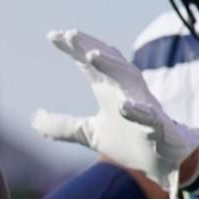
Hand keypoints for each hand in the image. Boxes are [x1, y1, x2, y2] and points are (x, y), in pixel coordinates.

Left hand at [31, 30, 198, 186]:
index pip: (88, 64)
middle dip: (90, 47)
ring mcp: (144, 106)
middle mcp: (126, 91)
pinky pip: (149, 116)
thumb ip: (63, 126)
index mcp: (109, 90)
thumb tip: (34, 120)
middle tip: (70, 34)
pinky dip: (137, 110)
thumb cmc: (130, 141)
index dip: (73, 49)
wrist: (164, 163)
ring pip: (129, 80)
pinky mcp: (158, 127)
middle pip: (108, 63)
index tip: (52, 35)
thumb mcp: (89, 134)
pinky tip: (123, 105)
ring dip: (112, 67)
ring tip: (91, 55)